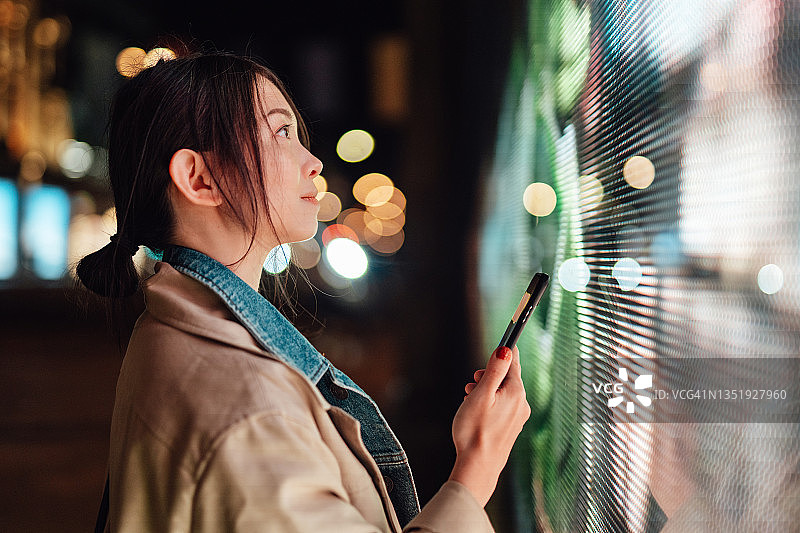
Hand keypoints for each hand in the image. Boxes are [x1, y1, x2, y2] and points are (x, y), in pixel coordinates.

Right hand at [448, 346, 530, 506]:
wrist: (477, 467)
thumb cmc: (474, 431)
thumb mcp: (481, 394)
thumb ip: (494, 370)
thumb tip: (505, 349)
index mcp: (516, 392)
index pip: (513, 361)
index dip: (502, 352)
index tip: (497, 345)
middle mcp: (521, 403)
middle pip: (506, 377)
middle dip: (487, 376)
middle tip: (472, 385)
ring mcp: (518, 417)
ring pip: (502, 392)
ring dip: (486, 391)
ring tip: (470, 401)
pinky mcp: (512, 427)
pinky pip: (502, 406)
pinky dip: (489, 404)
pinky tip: (476, 412)